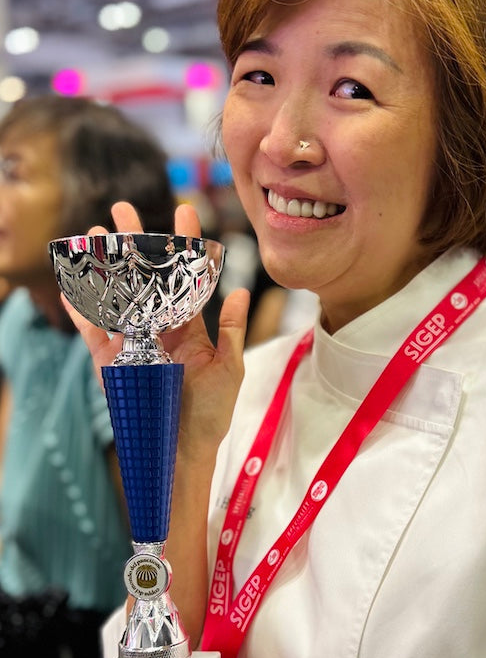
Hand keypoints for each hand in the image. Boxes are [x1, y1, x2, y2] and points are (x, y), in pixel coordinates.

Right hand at [65, 201, 249, 451]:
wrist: (182, 450)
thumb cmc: (210, 413)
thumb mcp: (229, 368)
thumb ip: (233, 329)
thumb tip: (241, 290)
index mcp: (188, 327)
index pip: (185, 277)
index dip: (185, 244)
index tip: (184, 208)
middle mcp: (158, 329)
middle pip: (144, 277)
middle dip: (134, 241)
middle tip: (124, 208)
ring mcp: (133, 342)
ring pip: (116, 293)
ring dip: (105, 261)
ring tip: (96, 230)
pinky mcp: (111, 360)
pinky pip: (93, 327)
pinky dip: (81, 302)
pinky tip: (72, 275)